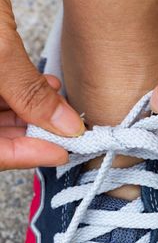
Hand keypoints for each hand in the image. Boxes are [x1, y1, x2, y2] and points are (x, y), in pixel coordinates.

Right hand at [0, 0, 83, 169]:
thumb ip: (29, 91)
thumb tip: (66, 125)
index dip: (26, 155)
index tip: (61, 152)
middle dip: (34, 135)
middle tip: (66, 132)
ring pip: (0, 117)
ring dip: (33, 114)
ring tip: (60, 108)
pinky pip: (0, 94)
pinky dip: (24, 95)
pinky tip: (46, 87)